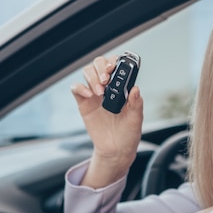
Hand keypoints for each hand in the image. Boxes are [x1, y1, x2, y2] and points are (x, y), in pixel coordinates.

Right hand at [71, 55, 143, 186]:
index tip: (114, 69)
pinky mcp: (83, 103)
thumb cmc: (128, 133)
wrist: (115, 150)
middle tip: (106, 80)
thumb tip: (136, 89)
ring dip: (92, 77)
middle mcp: (107, 87)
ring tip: (99, 92)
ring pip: (88, 72)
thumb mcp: (136, 119)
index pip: (116, 65)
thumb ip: (136, 104)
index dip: (113, 62)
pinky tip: (89, 95)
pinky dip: (80, 87)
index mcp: (121, 87)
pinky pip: (76, 88)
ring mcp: (94, 94)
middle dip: (101, 67)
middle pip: (99, 64)